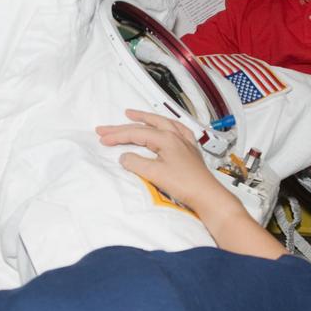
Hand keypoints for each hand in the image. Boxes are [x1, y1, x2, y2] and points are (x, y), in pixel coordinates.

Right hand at [96, 109, 234, 216]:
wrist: (207, 195)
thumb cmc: (184, 184)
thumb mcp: (154, 173)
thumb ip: (136, 163)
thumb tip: (124, 157)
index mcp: (166, 138)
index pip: (136, 133)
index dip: (117, 136)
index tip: (102, 139)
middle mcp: (176, 135)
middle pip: (145, 126)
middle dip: (124, 126)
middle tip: (105, 128)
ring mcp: (184, 141)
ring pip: (161, 123)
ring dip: (144, 118)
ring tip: (131, 114)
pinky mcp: (190, 150)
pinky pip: (176, 129)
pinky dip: (165, 125)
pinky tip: (165, 126)